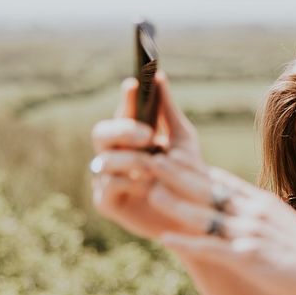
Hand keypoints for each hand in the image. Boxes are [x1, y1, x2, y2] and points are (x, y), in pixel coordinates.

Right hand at [90, 73, 203, 238]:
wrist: (194, 218)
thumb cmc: (188, 176)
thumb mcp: (184, 141)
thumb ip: (169, 111)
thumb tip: (160, 77)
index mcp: (131, 135)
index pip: (122, 111)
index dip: (125, 99)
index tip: (134, 85)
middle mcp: (115, 154)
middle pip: (101, 132)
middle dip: (123, 130)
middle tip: (148, 134)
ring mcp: (108, 178)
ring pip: (104, 160)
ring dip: (131, 160)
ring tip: (152, 166)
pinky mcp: (107, 202)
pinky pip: (108, 186)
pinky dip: (128, 184)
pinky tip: (146, 186)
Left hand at [149, 172, 295, 294]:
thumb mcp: (288, 225)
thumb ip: (265, 216)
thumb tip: (250, 211)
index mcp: (264, 203)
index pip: (224, 181)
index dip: (197, 170)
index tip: (174, 159)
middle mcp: (254, 213)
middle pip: (209, 189)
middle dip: (179, 174)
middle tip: (153, 160)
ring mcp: (250, 234)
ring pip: (205, 214)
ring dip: (175, 203)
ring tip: (151, 192)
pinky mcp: (248, 258)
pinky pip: (209, 248)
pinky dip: (186, 243)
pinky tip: (165, 239)